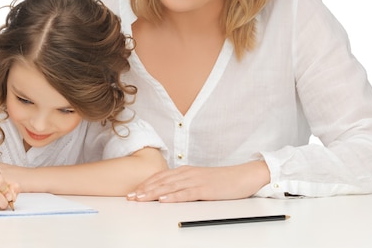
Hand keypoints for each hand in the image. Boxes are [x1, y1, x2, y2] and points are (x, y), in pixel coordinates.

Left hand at [126, 161, 269, 202]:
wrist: (242, 176)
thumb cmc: (222, 181)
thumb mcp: (199, 181)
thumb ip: (185, 184)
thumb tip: (169, 193)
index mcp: (185, 171)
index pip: (160, 177)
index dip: (145, 184)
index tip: (133, 192)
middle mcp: (187, 173)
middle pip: (161, 181)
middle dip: (143, 189)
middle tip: (130, 197)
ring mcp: (196, 180)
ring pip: (169, 187)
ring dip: (153, 193)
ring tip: (140, 198)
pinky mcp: (205, 189)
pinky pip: (186, 193)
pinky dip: (173, 196)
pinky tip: (163, 200)